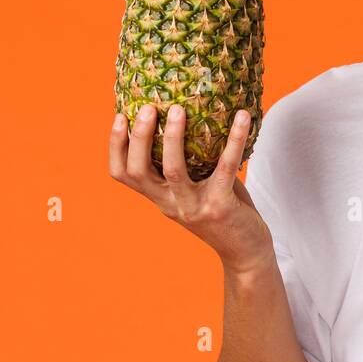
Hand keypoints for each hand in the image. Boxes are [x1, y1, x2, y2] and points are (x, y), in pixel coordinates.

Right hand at [109, 103, 273, 273]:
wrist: (246, 253)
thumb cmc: (223, 212)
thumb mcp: (198, 189)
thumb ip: (191, 163)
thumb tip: (196, 115)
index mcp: (160, 199)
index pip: (123, 175)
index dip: (116, 147)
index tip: (120, 117)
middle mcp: (171, 205)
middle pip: (139, 171)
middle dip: (140, 137)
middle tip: (149, 108)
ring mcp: (194, 207)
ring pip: (173, 171)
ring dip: (174, 137)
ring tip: (178, 109)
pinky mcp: (220, 207)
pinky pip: (226, 167)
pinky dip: (235, 139)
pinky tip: (243, 117)